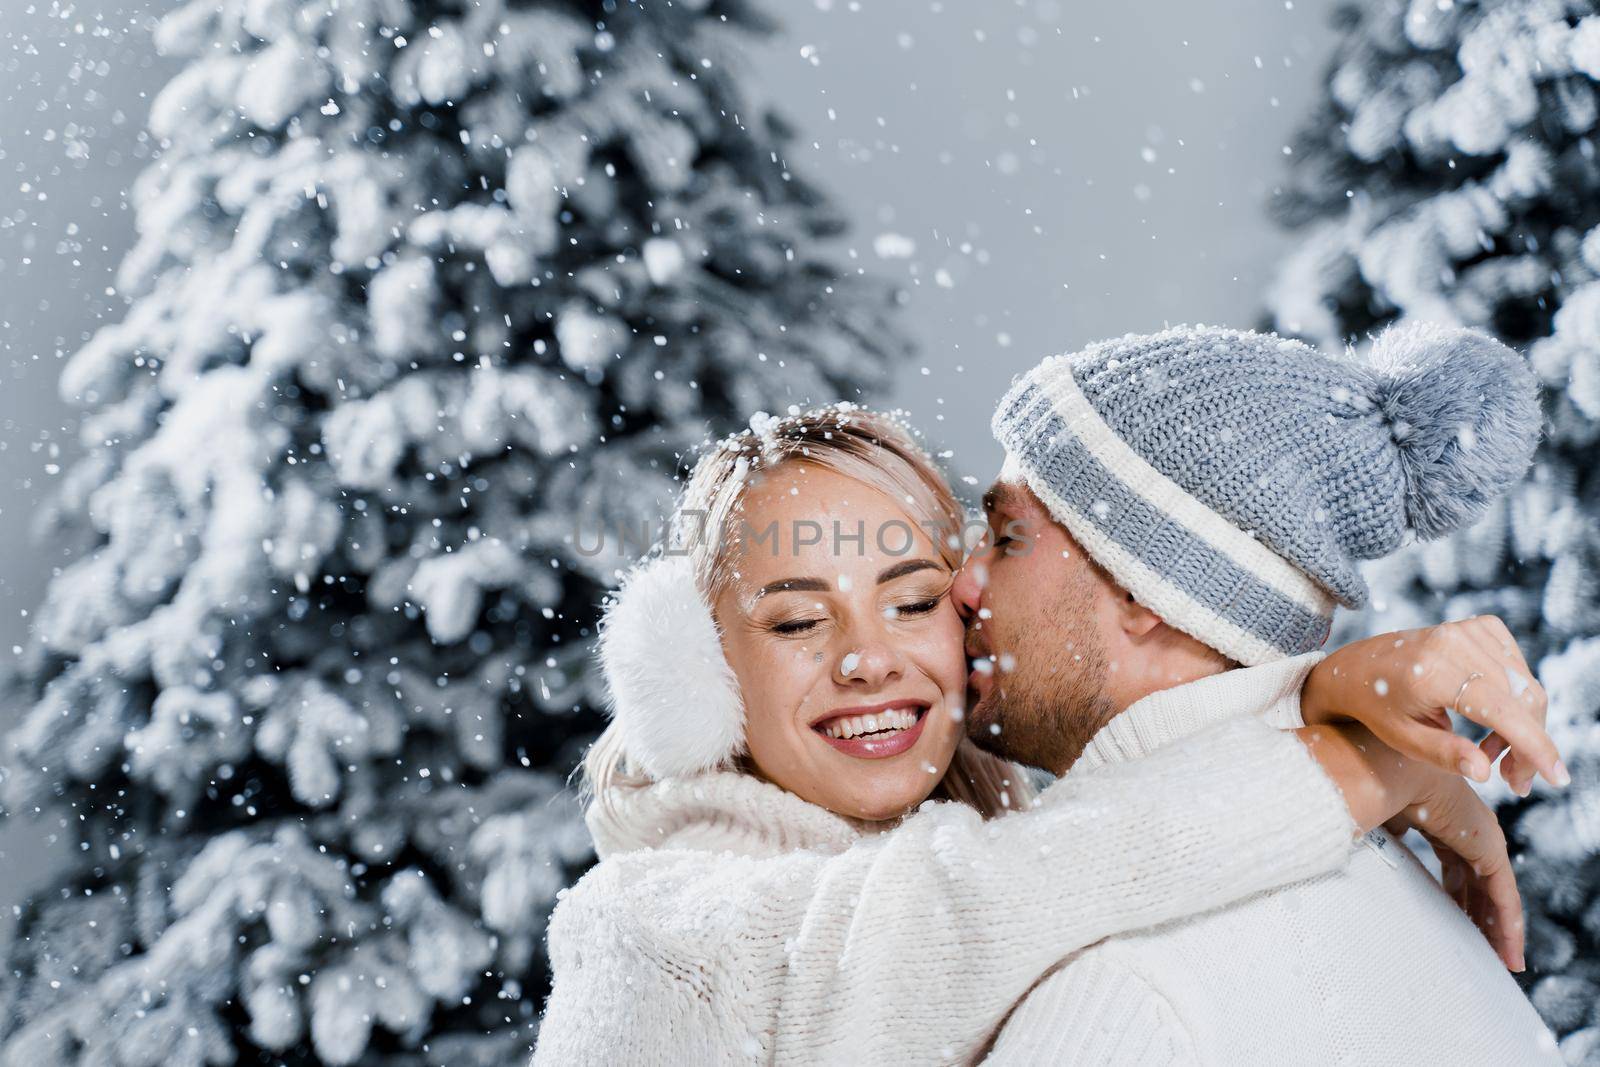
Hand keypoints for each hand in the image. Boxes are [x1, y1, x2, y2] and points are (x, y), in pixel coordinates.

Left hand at [1301, 616, 1562, 795]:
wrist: (1359, 667)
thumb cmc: (1377, 708)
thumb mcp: (1403, 740)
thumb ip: (1444, 756)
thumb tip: (1485, 773)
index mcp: (1432, 671)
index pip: (1502, 710)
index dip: (1535, 746)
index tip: (1557, 778)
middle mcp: (1454, 642)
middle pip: (1522, 700)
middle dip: (1528, 746)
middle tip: (1515, 781)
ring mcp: (1469, 629)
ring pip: (1526, 686)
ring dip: (1523, 727)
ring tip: (1494, 755)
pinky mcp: (1481, 626)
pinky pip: (1519, 669)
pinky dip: (1516, 700)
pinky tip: (1493, 721)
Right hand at [1384, 772, 1523, 971]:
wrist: (1379, 767)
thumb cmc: (1369, 782)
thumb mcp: (1380, 820)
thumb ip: (1388, 837)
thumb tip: (1378, 853)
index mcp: (1442, 817)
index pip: (1456, 866)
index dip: (1456, 896)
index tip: (1453, 920)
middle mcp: (1468, 826)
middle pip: (1478, 882)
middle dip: (1479, 915)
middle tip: (1480, 949)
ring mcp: (1481, 835)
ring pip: (1496, 892)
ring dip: (1498, 927)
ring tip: (1498, 959)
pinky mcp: (1489, 847)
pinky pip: (1503, 893)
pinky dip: (1508, 923)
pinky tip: (1507, 950)